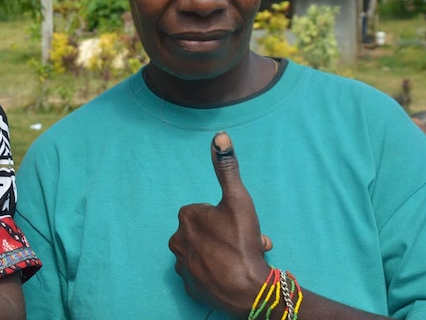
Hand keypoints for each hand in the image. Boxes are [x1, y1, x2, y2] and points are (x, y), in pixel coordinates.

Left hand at [168, 132, 272, 317]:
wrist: (248, 290)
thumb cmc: (241, 242)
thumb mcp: (238, 199)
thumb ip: (227, 168)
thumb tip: (220, 136)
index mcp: (185, 218)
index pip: (205, 211)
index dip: (225, 217)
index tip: (238, 225)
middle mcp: (177, 241)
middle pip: (206, 232)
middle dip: (225, 236)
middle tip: (243, 242)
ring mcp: (182, 266)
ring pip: (205, 253)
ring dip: (222, 254)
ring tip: (241, 260)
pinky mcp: (190, 287)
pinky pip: (203, 275)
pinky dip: (216, 274)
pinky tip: (232, 275)